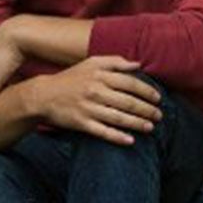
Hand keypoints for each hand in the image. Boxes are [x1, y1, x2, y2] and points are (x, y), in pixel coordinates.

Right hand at [33, 55, 161, 145]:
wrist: (43, 95)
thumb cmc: (71, 78)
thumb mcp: (91, 63)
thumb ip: (115, 62)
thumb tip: (138, 64)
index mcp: (99, 75)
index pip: (130, 83)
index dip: (147, 91)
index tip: (158, 98)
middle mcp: (95, 91)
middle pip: (128, 102)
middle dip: (146, 110)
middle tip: (159, 115)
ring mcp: (88, 108)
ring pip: (118, 118)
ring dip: (137, 124)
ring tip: (150, 127)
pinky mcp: (81, 123)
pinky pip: (102, 132)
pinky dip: (117, 137)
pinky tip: (130, 141)